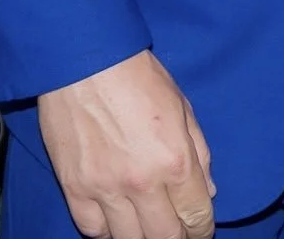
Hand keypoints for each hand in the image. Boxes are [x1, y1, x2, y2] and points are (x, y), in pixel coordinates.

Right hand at [38, 49, 215, 238]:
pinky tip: (117, 223)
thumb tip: (208, 190)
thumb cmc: (138, 76)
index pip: (196, 215)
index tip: (201, 232)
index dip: (202, 230)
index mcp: (175, 160)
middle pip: (165, 237)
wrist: (86, 61)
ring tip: (149, 231)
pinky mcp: (75, 189)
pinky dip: (107, 232)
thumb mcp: (182, 106)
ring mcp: (105, 190)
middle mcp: (142, 183)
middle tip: (180, 235)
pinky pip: (93, 230)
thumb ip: (199, 152)